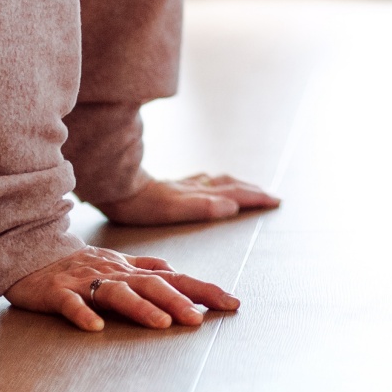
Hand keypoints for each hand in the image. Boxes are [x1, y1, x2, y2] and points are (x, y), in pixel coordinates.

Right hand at [5, 245, 238, 331]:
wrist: (29, 252)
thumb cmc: (77, 264)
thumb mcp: (116, 264)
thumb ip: (145, 267)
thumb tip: (175, 269)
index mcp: (130, 269)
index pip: (174, 278)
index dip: (203, 289)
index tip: (233, 303)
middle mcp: (113, 273)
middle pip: (151, 285)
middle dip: (177, 301)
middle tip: (200, 320)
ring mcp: (85, 281)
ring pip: (117, 293)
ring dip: (140, 308)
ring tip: (162, 323)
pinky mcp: (57, 292)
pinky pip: (70, 304)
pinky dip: (83, 314)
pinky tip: (96, 328)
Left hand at [94, 171, 279, 224]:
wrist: (116, 186)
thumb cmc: (140, 205)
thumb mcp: (172, 210)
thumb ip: (202, 207)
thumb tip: (231, 206)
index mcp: (198, 195)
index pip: (234, 194)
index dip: (255, 198)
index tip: (275, 201)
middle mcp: (194, 187)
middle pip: (230, 185)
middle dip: (253, 190)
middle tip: (271, 196)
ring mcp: (183, 185)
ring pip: (217, 182)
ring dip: (237, 184)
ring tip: (249, 188)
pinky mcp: (171, 186)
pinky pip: (202, 181)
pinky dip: (216, 182)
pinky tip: (210, 182)